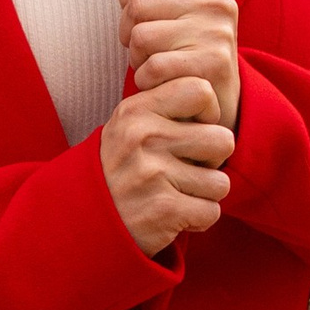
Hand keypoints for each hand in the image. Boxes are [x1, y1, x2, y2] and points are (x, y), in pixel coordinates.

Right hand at [101, 74, 232, 253]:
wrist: (86, 217)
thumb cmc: (121, 167)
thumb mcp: (130, 125)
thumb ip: (166, 105)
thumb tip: (212, 92)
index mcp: (136, 110)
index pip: (201, 90)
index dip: (209, 112)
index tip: (194, 128)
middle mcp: (143, 137)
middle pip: (223, 140)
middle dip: (213, 160)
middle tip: (188, 168)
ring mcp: (152, 174)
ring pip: (221, 182)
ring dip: (205, 193)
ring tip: (178, 192)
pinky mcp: (163, 209)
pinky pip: (212, 212)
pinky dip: (198, 218)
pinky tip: (175, 214)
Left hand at [119, 0, 241, 133]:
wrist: (221, 104)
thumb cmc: (191, 55)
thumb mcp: (185, 11)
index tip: (135, 15)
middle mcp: (217, 4)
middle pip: (137, 6)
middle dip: (128, 34)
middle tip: (144, 50)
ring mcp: (217, 33)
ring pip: (140, 37)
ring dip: (137, 59)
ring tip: (157, 66)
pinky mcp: (213, 64)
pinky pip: (152, 66)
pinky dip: (147, 80)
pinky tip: (163, 83)